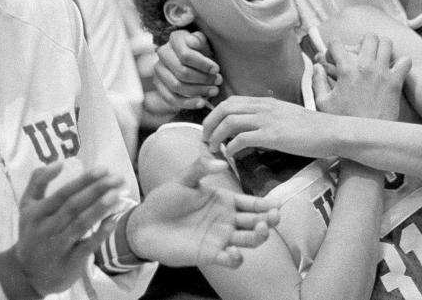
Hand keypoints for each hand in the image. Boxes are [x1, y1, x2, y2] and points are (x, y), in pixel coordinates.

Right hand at [13, 164, 124, 294]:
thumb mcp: (27, 207)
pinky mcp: (69, 262)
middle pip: (73, 207)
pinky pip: (87, 246)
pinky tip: (114, 219)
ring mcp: (56, 247)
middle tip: (118, 178)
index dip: (83, 181)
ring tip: (118, 193)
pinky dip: (101, 232)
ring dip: (100, 208)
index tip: (103, 169)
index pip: (62, 194)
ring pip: (80, 224)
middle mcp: (44, 229)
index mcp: (35, 213)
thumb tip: (59, 162)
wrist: (26, 275)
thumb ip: (38, 181)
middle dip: (97, 190)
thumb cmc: (32, 232)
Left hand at [129, 155, 278, 267]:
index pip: (250, 203)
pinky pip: (230, 260)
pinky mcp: (210, 255)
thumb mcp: (183, 179)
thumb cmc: (164, 200)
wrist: (144, 224)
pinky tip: (232, 252)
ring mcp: (220, 238)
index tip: (277, 203)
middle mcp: (226, 220)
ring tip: (261, 230)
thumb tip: (221, 161)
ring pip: (249, 240)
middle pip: (255, 222)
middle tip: (274, 217)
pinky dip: (235, 259)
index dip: (265, 204)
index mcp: (223, 201)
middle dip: (269, 220)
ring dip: (259, 237)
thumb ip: (201, 168)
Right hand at [153, 30, 221, 109]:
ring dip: (198, 91)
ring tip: (213, 91)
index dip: (203, 64)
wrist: (191, 57)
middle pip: (182, 72)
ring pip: (176, 86)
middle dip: (203, 79)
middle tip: (218, 81)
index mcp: (175, 39)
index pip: (186, 55)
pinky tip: (201, 103)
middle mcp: (163, 53)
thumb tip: (192, 42)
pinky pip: (171, 98)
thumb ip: (200, 40)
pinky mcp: (159, 85)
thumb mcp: (203, 42)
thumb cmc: (201, 49)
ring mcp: (158, 70)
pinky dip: (187, 103)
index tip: (216, 70)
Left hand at [202, 96, 336, 156]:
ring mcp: (268, 119)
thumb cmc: (312, 128)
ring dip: (216, 136)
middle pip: (225, 108)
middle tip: (205, 139)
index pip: (231, 101)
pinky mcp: (273, 135)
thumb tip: (253, 131)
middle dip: (209, 123)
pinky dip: (231, 148)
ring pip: (229, 121)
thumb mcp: (286, 116)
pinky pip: (242, 139)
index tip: (211, 128)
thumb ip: (268, 118)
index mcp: (266, 101)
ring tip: (213, 149)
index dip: (215, 114)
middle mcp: (264, 106)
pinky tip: (231, 156)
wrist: (332, 131)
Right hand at [314, 34, 410, 120]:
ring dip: (382, 48)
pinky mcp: (396, 82)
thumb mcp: (322, 103)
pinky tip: (393, 70)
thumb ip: (317, 81)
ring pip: (387, 43)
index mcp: (346, 69)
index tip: (334, 56)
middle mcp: (365, 66)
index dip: (333, 47)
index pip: (336, 43)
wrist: (365, 136)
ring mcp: (382, 73)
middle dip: (362, 42)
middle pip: (368, 37)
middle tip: (360, 53)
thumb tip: (317, 66)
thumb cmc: (343, 121)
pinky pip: (405, 62)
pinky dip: (401, 63)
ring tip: (377, 58)